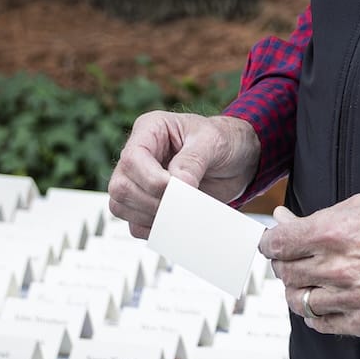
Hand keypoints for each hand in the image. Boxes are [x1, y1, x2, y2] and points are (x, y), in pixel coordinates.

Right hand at [108, 112, 260, 236]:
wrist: (239, 160)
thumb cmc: (224, 140)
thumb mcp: (213, 142)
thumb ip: (193, 161)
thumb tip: (178, 186)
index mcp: (150, 130)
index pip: (132, 158)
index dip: (151, 179)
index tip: (178, 188)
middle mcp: (140, 156)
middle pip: (120, 186)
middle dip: (152, 201)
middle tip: (182, 202)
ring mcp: (140, 181)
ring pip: (121, 206)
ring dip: (151, 216)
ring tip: (181, 211)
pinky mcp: (147, 204)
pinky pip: (134, 224)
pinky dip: (153, 229)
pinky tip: (175, 221)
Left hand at [262, 193, 359, 337]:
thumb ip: (320, 217)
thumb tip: (286, 220)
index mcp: (333, 231)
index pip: (277, 244)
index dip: (271, 243)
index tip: (275, 244)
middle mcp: (338, 266)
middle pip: (286, 273)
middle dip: (287, 264)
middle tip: (298, 259)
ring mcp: (352, 297)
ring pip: (299, 302)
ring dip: (301, 290)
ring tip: (315, 280)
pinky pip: (323, 324)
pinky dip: (318, 313)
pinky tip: (328, 300)